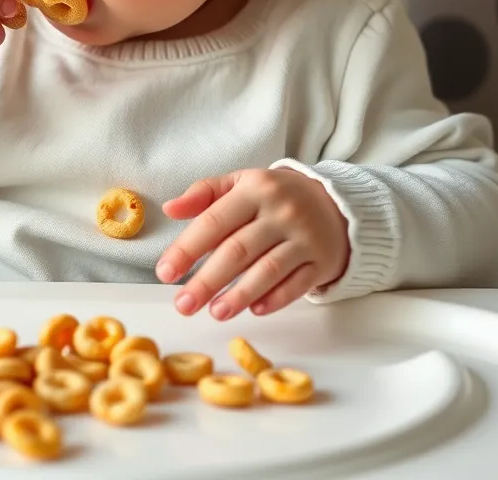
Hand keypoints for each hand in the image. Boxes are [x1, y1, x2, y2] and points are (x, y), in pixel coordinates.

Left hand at [155, 168, 349, 319]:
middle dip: (207, 281)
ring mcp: (304, 237)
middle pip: (238, 250)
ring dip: (239, 295)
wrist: (333, 202)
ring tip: (215, 312)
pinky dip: (275, 299)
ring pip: (268, 270)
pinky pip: (297, 284)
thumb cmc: (274, 196)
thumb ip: (204, 193)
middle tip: (182, 305)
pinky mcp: (321, 261)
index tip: (164, 273)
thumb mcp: (240, 183)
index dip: (187, 248)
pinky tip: (254, 310)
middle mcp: (281, 212)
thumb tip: (169, 209)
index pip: (214, 221)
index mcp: (255, 189)